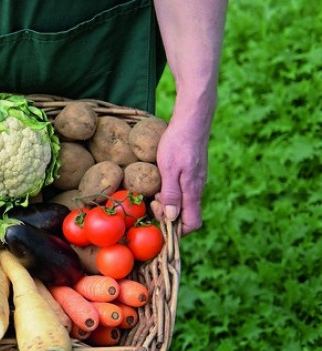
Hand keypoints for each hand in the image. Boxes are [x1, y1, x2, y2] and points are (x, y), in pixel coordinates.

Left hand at [151, 117, 209, 235]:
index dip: (177, 230)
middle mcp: (197, 189)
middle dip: (168, 215)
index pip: (192, 224)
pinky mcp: (193, 173)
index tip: (160, 220)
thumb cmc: (178, 142)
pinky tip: (160, 182)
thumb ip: (171, 194)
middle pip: (186, 216)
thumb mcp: (169, 168)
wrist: (192, 120)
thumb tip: (171, 218)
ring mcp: (196, 181)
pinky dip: (170, 192)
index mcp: (193, 191)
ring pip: (183, 203)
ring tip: (156, 190)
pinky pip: (183, 191)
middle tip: (154, 200)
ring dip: (168, 203)